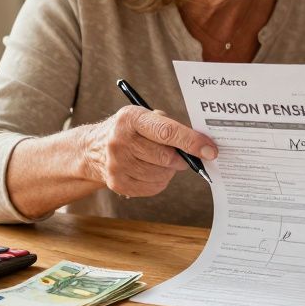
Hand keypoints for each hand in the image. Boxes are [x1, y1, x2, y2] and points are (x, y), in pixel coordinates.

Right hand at [82, 106, 216, 197]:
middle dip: (181, 158)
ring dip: (169, 170)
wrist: (94, 149)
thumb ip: (170, 128)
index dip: (192, 142)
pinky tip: (151, 170)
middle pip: (166, 157)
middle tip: (182, 156)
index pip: (166, 132)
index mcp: (130, 118)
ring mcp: (117, 164)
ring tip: (160, 161)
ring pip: (162, 174)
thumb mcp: (145, 117)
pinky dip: (160, 181)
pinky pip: (154, 188)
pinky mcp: (117, 183)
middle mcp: (120, 141)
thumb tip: (200, 147)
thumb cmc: (131, 131)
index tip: (210, 150)